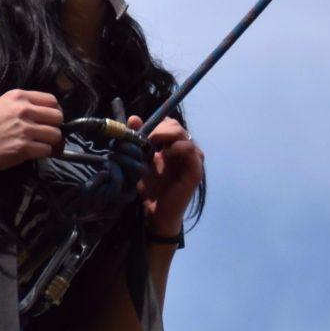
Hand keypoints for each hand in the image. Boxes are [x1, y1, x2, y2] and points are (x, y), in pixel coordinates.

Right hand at [0, 90, 63, 175]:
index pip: (51, 100)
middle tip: (45, 135)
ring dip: (50, 142)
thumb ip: (22, 105)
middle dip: (54, 127)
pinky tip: (33, 153)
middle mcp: (23, 110)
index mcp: (18, 96)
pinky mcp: (24, 148)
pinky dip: (43, 154)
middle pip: (57, 117)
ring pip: (56, 135)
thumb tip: (43, 114)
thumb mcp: (0, 105)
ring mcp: (24, 129)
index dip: (54, 111)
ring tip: (39, 145)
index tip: (49, 120)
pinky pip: (48, 150)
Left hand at [132, 113, 202, 231]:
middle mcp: (184, 150)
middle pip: (175, 126)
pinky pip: (191, 150)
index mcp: (172, 146)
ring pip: (183, 134)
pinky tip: (166, 156)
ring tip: (155, 150)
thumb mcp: (140, 161)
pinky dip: (177, 148)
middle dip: (159, 129)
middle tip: (146, 141)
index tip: (141, 133)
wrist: (155, 213)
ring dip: (167, 137)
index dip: (156, 125)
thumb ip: (138, 140)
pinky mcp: (196, 170)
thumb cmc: (149, 188)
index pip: (168, 124)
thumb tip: (133, 118)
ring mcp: (192, 159)